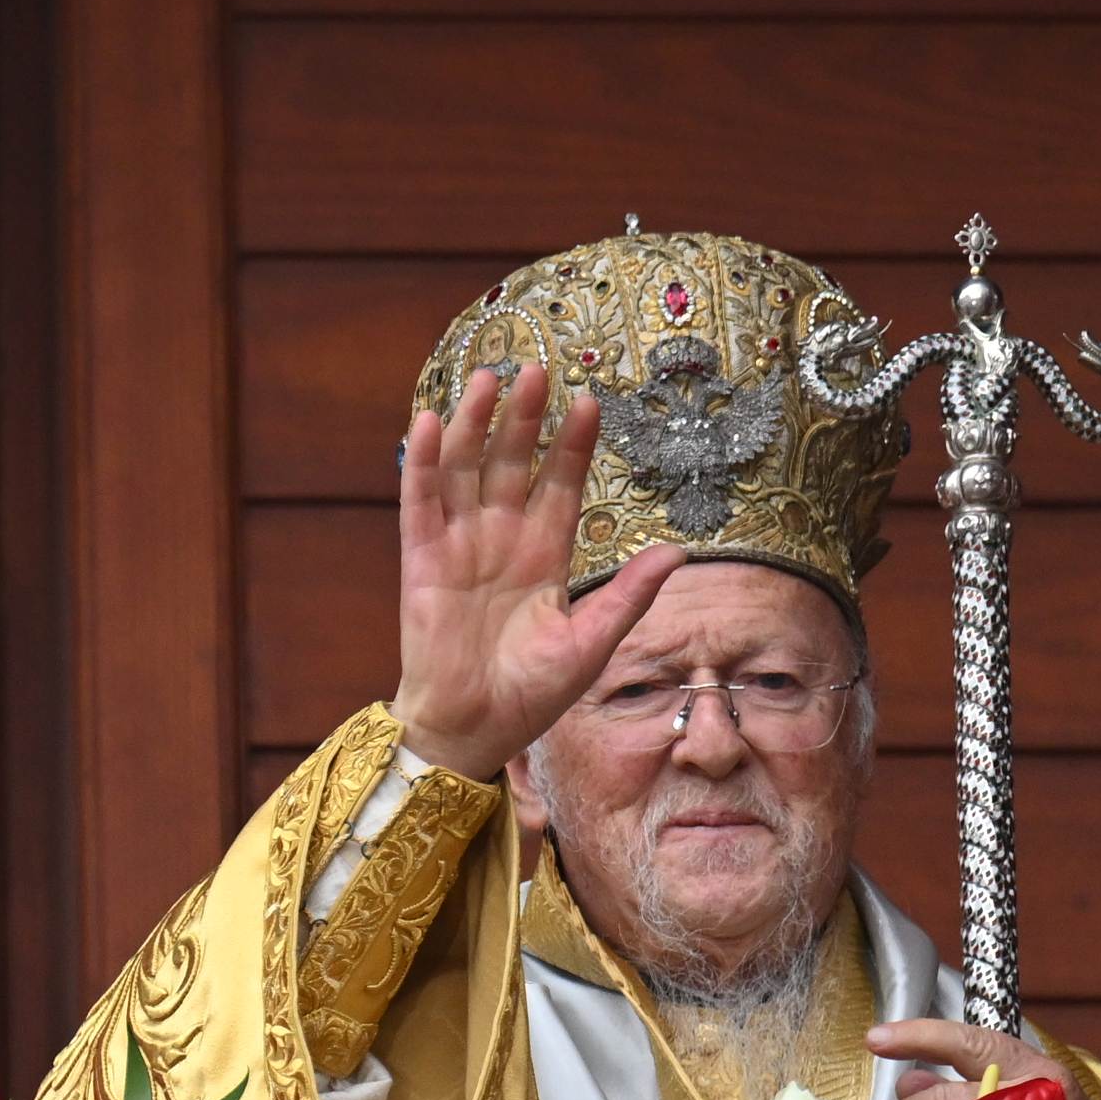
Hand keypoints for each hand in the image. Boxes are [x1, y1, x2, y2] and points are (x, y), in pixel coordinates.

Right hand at [389, 361, 686, 780]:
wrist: (474, 729)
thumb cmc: (533, 696)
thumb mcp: (593, 643)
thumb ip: (630, 594)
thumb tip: (680, 550)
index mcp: (544, 557)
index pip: (561, 485)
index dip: (572, 445)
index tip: (590, 402)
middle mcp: (502, 541)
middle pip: (512, 464)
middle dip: (524, 419)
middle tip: (537, 370)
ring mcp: (460, 546)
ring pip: (465, 470)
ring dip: (473, 424)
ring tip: (487, 378)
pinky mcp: (422, 561)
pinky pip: (421, 502)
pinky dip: (423, 462)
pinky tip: (429, 421)